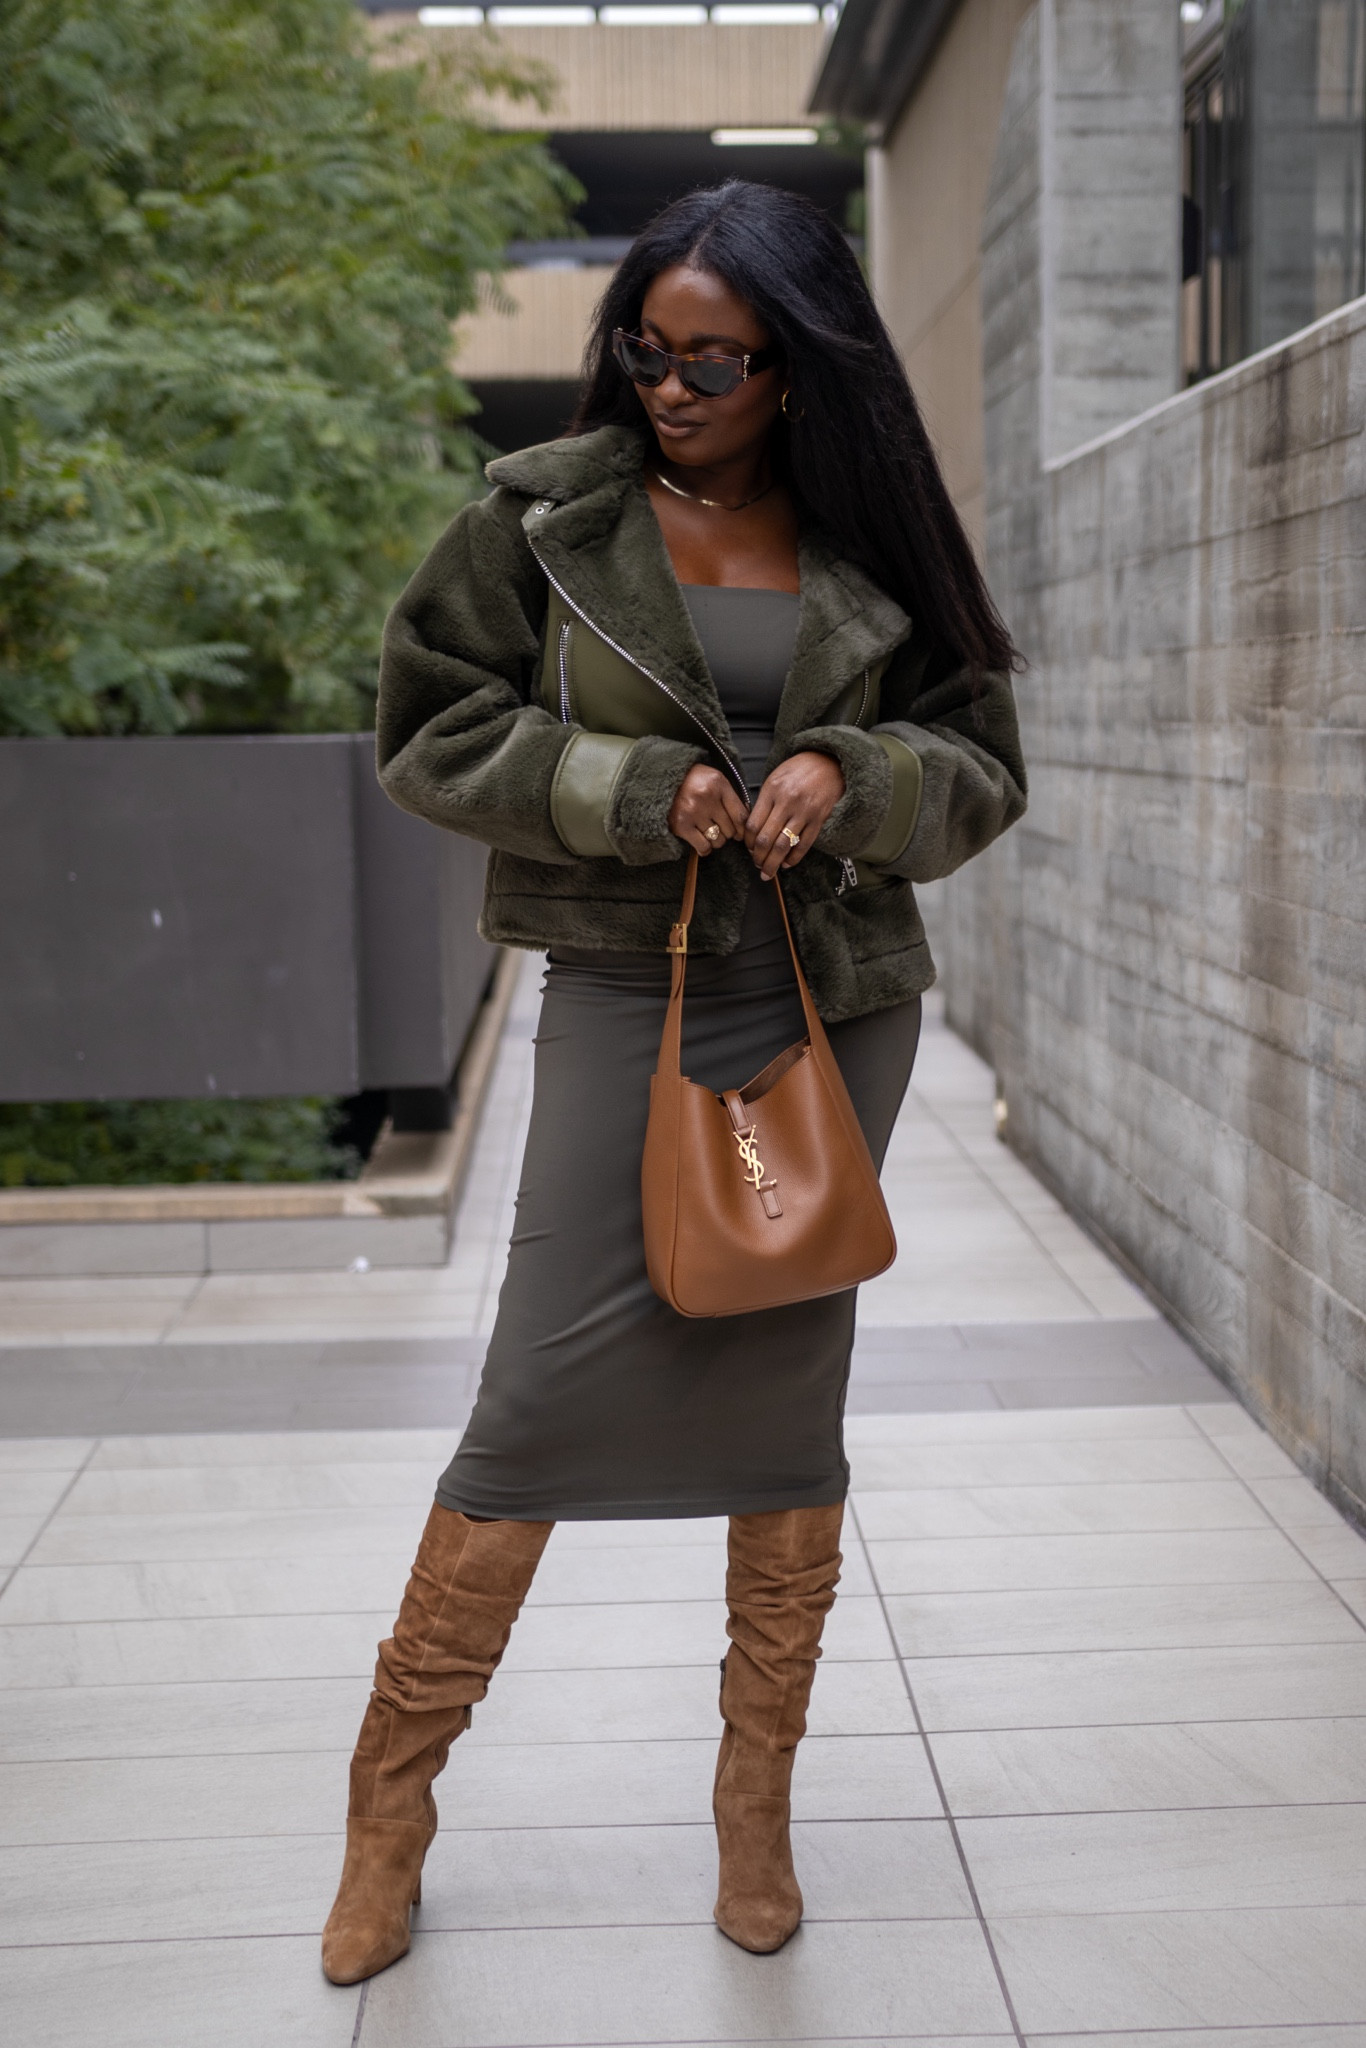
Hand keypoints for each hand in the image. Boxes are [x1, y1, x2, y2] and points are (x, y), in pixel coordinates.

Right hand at [667, 763, 748, 856]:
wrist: (663, 779)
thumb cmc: (693, 780)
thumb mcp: (715, 779)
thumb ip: (730, 797)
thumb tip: (745, 821)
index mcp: (718, 784)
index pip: (741, 815)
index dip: (743, 829)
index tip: (740, 832)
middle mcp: (706, 798)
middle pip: (730, 830)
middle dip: (728, 833)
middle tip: (721, 829)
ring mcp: (692, 812)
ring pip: (718, 840)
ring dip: (716, 840)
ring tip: (709, 832)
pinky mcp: (681, 825)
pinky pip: (703, 846)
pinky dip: (705, 848)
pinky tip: (702, 842)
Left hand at [745, 751, 844, 880]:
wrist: (828, 762)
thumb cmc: (798, 770)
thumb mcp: (775, 779)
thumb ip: (764, 802)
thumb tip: (753, 829)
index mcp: (772, 791)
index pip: (753, 825)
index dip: (748, 842)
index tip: (749, 849)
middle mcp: (787, 802)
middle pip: (766, 839)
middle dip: (758, 857)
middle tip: (757, 865)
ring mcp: (804, 812)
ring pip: (783, 845)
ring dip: (773, 863)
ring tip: (769, 871)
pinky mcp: (819, 819)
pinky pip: (804, 844)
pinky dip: (794, 858)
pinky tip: (787, 863)